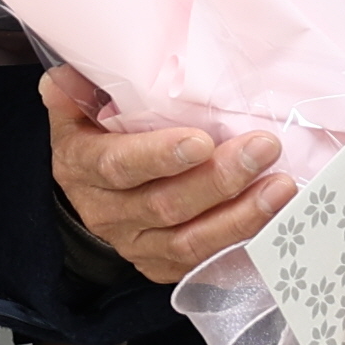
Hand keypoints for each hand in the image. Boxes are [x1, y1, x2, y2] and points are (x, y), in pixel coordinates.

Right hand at [45, 62, 290, 287]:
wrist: (89, 192)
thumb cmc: (95, 135)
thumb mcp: (77, 109)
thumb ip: (76, 91)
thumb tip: (63, 77)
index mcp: (83, 167)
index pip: (119, 166)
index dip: (160, 156)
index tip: (202, 140)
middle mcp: (107, 213)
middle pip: (165, 205)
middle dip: (218, 180)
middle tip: (262, 149)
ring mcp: (137, 246)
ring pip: (189, 241)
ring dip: (240, 216)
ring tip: (281, 188)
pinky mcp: (162, 266)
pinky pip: (205, 261)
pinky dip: (242, 240)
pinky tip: (275, 218)